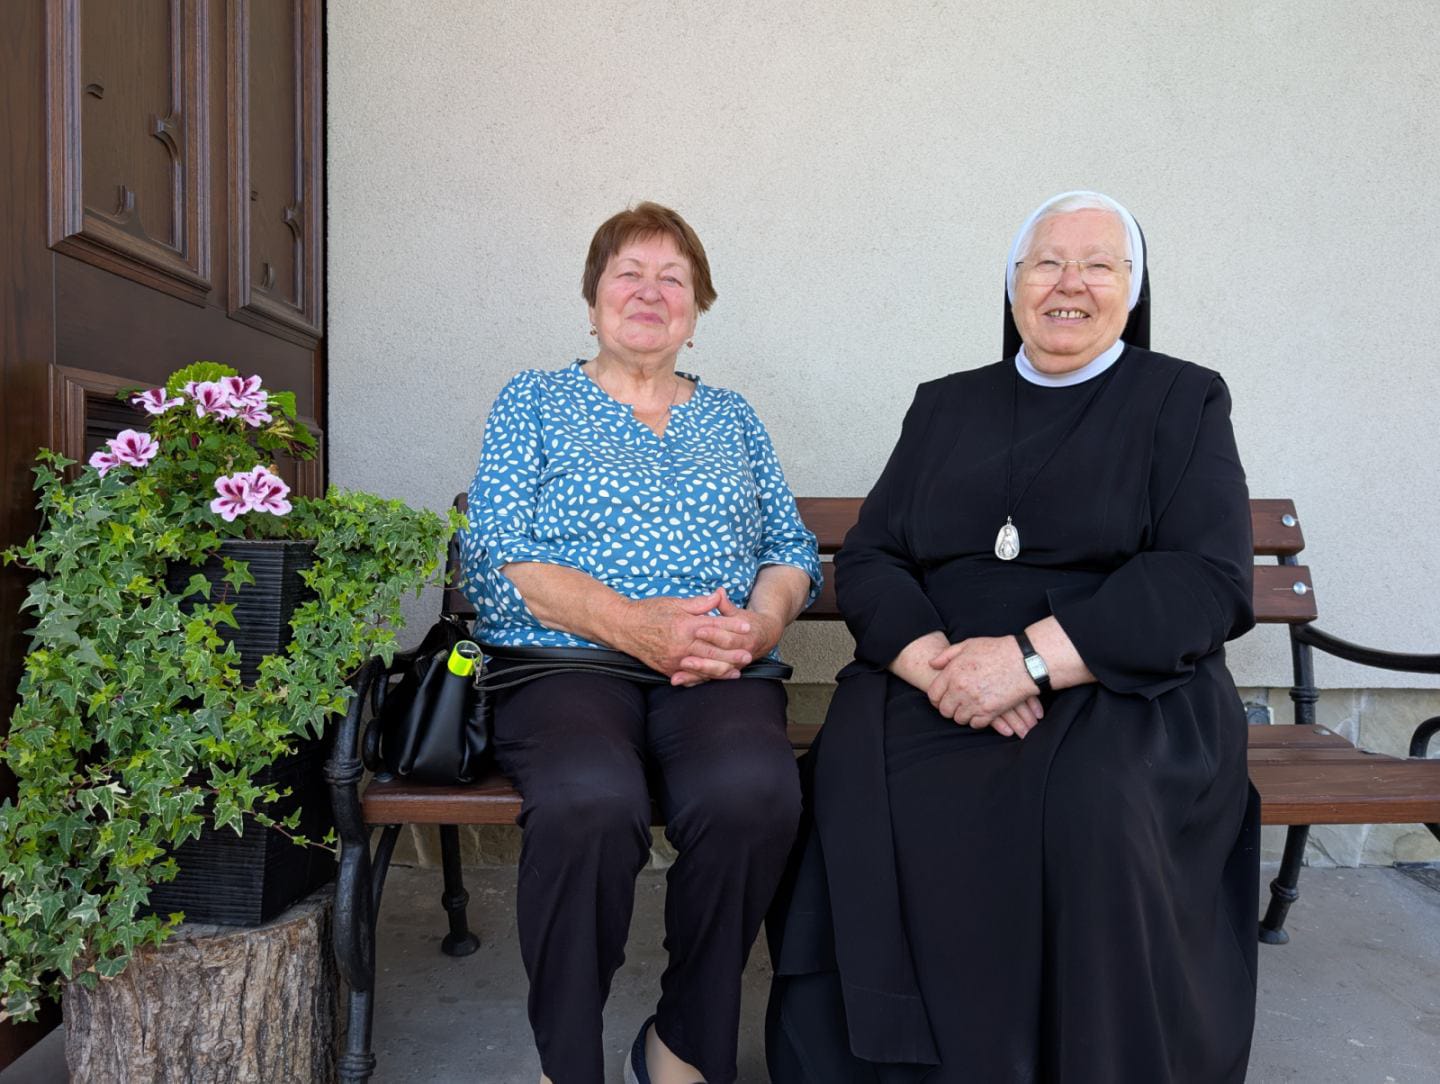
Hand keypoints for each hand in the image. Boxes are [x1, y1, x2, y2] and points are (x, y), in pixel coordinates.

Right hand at [616, 590, 754, 684]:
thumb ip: (699, 604)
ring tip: (737, 671)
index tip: (747, 626)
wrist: (624, 627)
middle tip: (749, 654)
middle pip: (712, 651)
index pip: (714, 625)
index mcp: (684, 625)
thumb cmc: (649, 611)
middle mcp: (680, 644)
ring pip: (703, 667)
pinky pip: (690, 676)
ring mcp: (674, 659)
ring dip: (722, 670)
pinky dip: (704, 677)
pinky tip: (715, 678)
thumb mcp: (674, 602)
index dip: (733, 626)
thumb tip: (718, 596)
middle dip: (732, 653)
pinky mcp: (668, 669)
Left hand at [669, 588, 785, 685]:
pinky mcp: (725, 672)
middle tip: (683, 661)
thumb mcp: (738, 613)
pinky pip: (709, 679)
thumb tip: (719, 592)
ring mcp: (732, 666)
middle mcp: (739, 655)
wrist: (764, 637)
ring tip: (677, 676)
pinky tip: (680, 682)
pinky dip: (695, 681)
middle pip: (719, 661)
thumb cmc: (748, 622)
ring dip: (695, 675)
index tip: (698, 631)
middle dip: (701, 662)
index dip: (713, 635)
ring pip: (713, 673)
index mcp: (744, 639)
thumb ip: (726, 605)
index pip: (727, 638)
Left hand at [926, 635, 1044, 734]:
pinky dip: (976, 720)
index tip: (942, 699)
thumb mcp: (968, 645)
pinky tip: (980, 712)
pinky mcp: (989, 712)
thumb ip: (946, 655)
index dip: (936, 699)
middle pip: (944, 710)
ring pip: (959, 719)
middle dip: (948, 708)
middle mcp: (960, 689)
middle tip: (956, 705)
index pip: (933, 694)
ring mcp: (974, 702)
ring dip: (962, 715)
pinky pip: (975, 724)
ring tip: (969, 708)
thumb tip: (932, 664)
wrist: (1024, 661)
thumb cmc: (997, 650)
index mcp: (953, 673)